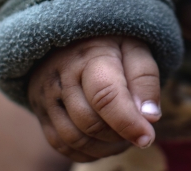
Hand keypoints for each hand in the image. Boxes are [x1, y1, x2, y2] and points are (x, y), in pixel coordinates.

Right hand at [28, 37, 160, 162]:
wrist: (72, 37)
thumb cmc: (112, 44)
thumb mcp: (135, 48)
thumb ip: (145, 79)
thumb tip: (150, 116)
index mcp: (90, 55)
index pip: (105, 96)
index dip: (127, 122)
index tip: (147, 137)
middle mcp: (62, 75)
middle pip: (90, 122)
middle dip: (119, 135)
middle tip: (138, 132)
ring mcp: (46, 95)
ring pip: (73, 138)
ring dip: (104, 148)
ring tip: (124, 139)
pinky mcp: (40, 111)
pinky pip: (60, 144)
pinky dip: (86, 153)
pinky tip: (105, 144)